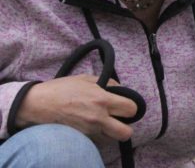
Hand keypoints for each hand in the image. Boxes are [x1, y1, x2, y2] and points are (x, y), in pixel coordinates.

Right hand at [15, 74, 137, 141]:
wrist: (38, 104)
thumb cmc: (61, 89)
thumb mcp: (86, 78)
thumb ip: (107, 82)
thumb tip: (120, 88)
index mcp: (102, 100)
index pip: (131, 109)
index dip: (131, 107)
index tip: (125, 105)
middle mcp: (98, 118)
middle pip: (126, 133)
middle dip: (126, 126)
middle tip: (119, 119)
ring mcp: (89, 131)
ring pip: (112, 139)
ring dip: (111, 132)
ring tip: (104, 123)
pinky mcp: (80, 139)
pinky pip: (97, 142)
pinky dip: (99, 136)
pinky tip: (92, 126)